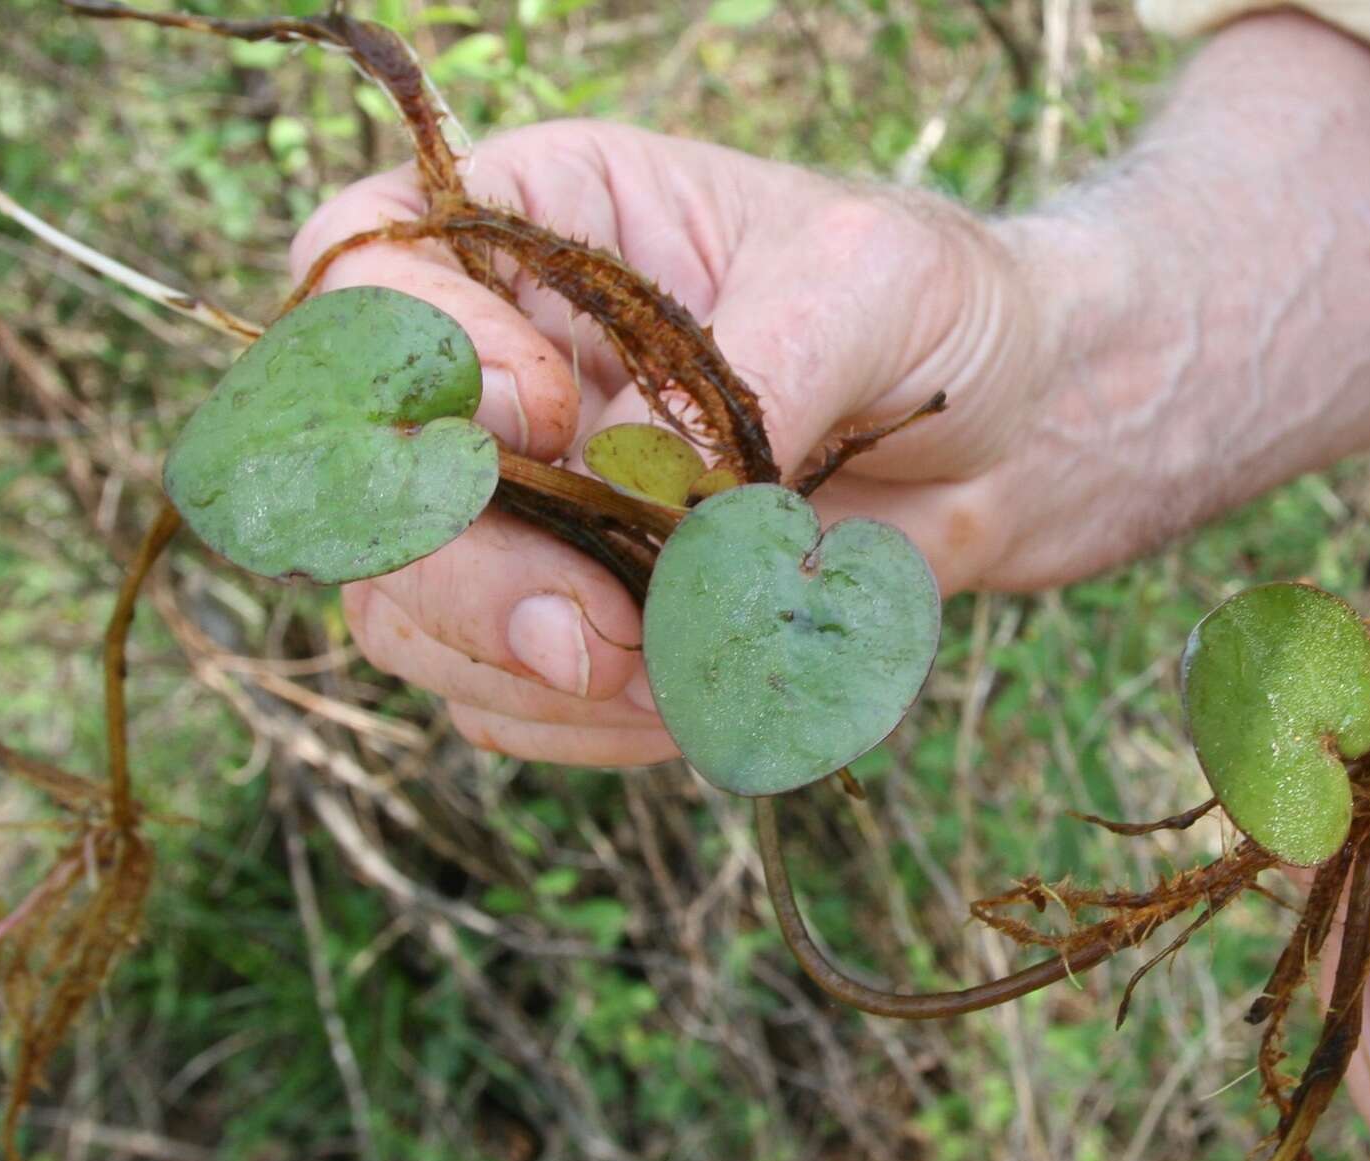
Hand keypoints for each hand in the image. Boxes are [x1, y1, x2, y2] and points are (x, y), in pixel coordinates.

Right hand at [291, 121, 1060, 764]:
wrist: (1013, 433)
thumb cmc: (937, 311)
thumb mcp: (871, 283)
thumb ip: (759, 368)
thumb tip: (656, 508)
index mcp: (533, 228)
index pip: (365, 270)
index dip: (413, 355)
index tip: (554, 413)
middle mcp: (492, 368)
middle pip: (356, 479)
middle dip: (462, 575)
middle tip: (590, 636)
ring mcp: (518, 504)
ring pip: (406, 611)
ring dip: (529, 669)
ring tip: (681, 673)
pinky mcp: (565, 614)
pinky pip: (503, 699)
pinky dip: (588, 723)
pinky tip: (698, 700)